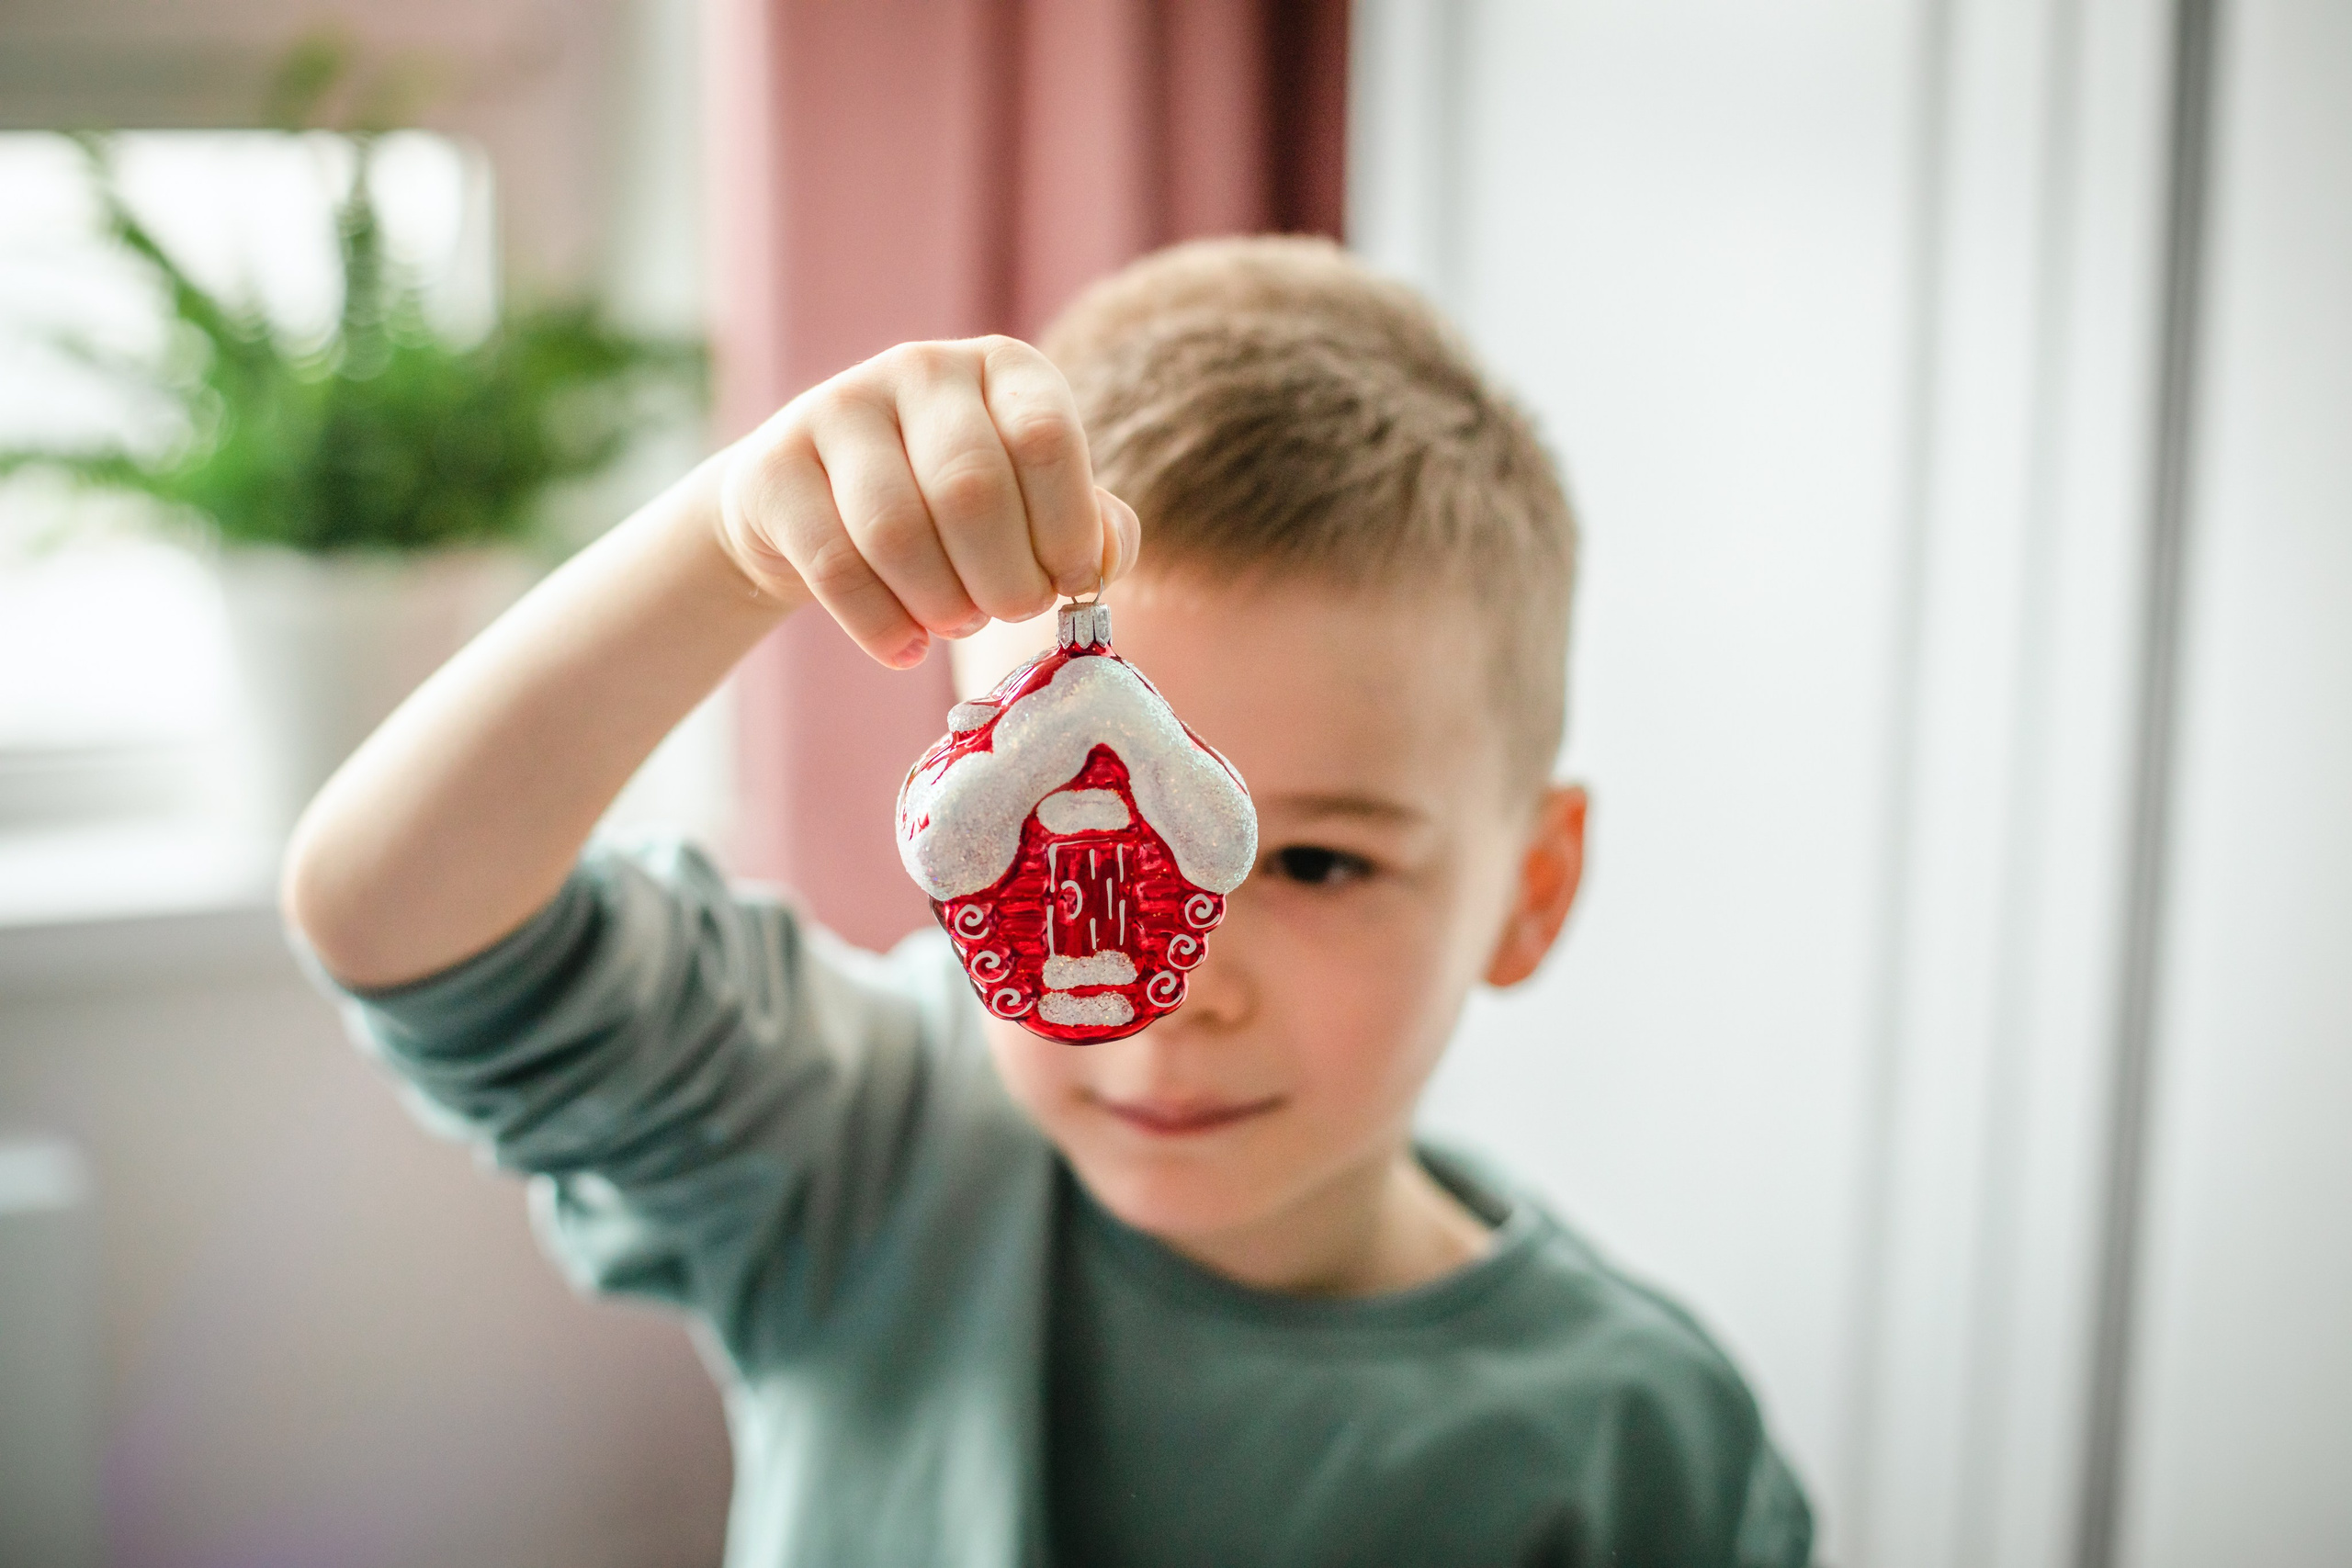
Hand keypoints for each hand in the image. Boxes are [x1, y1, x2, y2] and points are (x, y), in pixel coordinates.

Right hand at [715, 336, 1141, 667]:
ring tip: (954, 621)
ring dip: (941, 604)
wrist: (814, 509)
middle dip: (1004, 579)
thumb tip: (1102, 559)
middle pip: (971, 489)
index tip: (1068, 583)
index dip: (1066, 527)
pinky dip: (882, 626)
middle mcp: (921, 369)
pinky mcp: (774, 467)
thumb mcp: (1032, 505)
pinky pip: (836, 566)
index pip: (1044, 438)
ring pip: (897, 532)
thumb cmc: (951, 512)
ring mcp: (839, 408)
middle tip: (1006, 612)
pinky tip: (905, 646)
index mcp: (1002, 367)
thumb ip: (1087, 528)